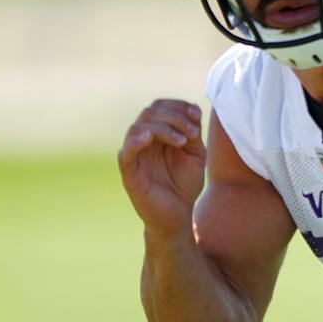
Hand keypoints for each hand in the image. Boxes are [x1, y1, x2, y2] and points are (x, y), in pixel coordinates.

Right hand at [117, 98, 207, 237]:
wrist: (177, 216)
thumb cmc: (184, 186)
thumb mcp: (195, 155)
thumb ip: (193, 134)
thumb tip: (193, 111)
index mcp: (157, 134)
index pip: (160, 106)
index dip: (178, 105)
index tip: (196, 114)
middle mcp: (143, 141)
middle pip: (150, 112)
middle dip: (174, 116)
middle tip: (192, 131)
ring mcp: (134, 155)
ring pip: (138, 127)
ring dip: (163, 127)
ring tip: (182, 141)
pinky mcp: (129, 172)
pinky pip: (126, 151)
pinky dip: (136, 140)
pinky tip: (150, 137)